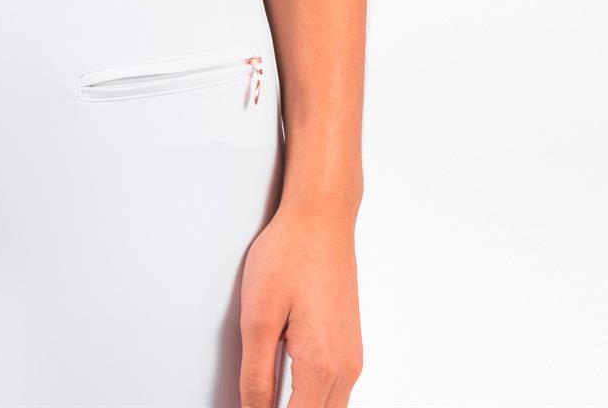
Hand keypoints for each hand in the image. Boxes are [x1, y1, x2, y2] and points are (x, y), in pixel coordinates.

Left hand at [238, 204, 363, 407]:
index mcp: (321, 365)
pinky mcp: (350, 347)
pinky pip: (335, 392)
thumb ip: (256, 375)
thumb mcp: (257, 316)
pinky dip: (312, 398)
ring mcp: (352, 358)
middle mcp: (345, 368)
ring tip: (269, 395)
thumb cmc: (290, 253)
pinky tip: (289, 388)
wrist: (322, 217)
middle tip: (256, 401)